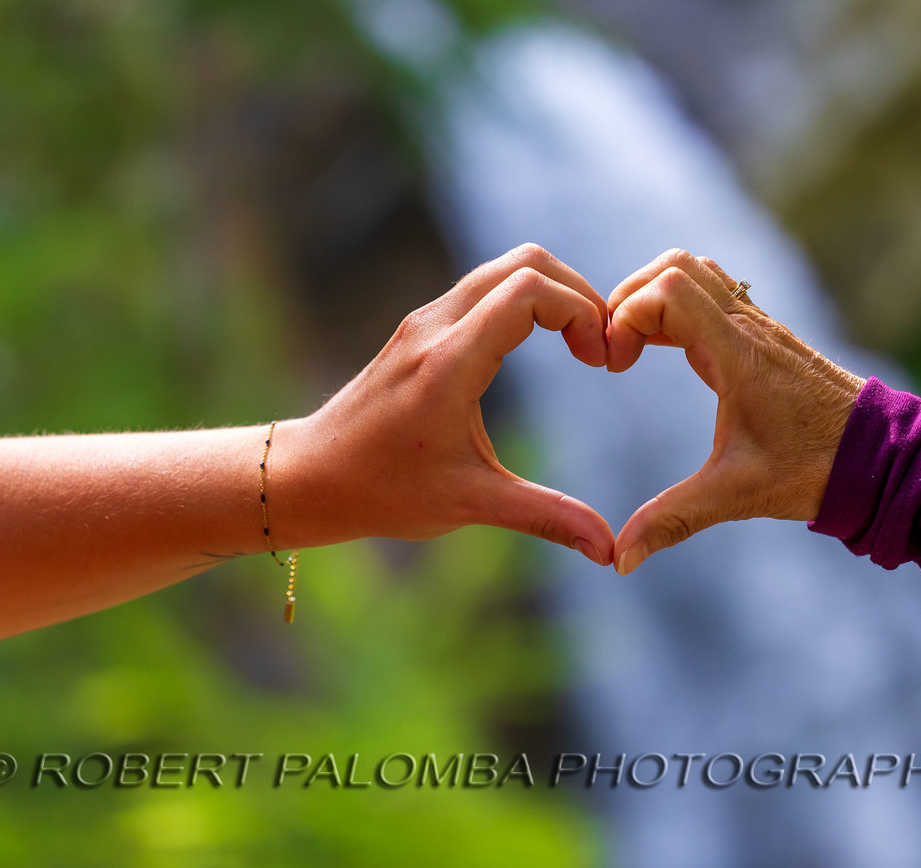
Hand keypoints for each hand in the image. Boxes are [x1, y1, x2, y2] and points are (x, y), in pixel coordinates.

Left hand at [274, 244, 616, 564]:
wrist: (311, 476)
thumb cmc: (383, 491)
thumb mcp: (470, 504)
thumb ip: (545, 517)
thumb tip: (608, 551)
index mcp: (449, 363)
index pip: (529, 290)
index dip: (581, 310)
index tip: (599, 360)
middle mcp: (435, 328)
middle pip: (524, 263)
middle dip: (578, 293)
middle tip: (599, 348)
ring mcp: (424, 322)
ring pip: (503, 269)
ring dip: (551, 293)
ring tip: (579, 345)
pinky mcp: (420, 329)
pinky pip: (483, 289)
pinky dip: (524, 301)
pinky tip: (540, 345)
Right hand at [604, 249, 865, 575]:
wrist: (882, 458)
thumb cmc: (814, 471)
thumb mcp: (735, 495)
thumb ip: (671, 521)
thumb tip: (619, 559)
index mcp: (739, 354)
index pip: (668, 290)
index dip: (626, 316)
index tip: (615, 365)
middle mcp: (749, 327)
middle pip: (676, 265)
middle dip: (630, 298)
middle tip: (615, 349)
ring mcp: (760, 326)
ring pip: (697, 272)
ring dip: (655, 297)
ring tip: (635, 346)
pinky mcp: (765, 336)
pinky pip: (715, 294)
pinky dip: (680, 307)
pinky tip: (670, 351)